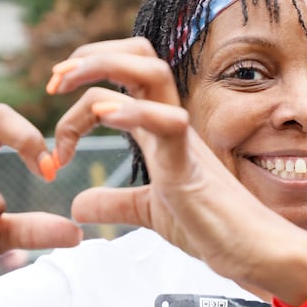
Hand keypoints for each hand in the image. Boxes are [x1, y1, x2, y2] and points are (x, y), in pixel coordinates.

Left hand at [47, 37, 306, 291]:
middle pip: (140, 55)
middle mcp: (171, 122)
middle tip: (53, 81)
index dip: (83, 82)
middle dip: (91, 55)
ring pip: (152, 72)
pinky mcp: (190, 165)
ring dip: (101, 68)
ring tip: (63, 86)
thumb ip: (116, 203)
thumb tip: (79, 206)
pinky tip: (102, 116)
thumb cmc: (213, 227)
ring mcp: (183, 138)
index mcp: (160, 129)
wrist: (253, 252)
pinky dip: (131, 113)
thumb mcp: (150, 212)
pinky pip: (166, 122)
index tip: (53, 113)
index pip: (124, 77)